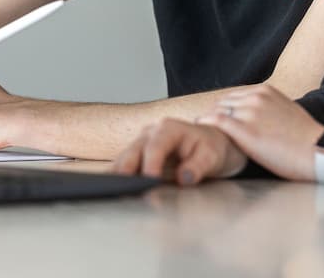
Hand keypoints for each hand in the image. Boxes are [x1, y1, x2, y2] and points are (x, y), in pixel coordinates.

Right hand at [111, 119, 247, 185]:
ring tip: (114, 194)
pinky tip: (112, 191)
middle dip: (126, 171)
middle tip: (122, 190)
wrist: (212, 144)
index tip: (149, 181)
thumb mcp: (212, 156)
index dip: (151, 164)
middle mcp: (151, 133)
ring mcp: (142, 143)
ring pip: (124, 159)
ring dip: (119, 177)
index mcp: (169, 128)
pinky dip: (118, 178)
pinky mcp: (138, 156)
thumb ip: (197, 166)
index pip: (155, 146)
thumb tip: (183, 178)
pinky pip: (124, 167)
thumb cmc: (212, 149)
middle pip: (133, 152)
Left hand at [199, 85, 323, 182]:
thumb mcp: (286, 110)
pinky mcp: (245, 130)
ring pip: (217, 111)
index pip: (234, 96)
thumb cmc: (306, 139)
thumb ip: (268, 109)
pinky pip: (217, 122)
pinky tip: (204, 134)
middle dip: (214, 115)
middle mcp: (255, 97)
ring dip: (209, 121)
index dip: (224, 109)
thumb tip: (259, 118)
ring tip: (203, 134)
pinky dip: (207, 125)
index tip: (217, 120)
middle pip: (223, 102)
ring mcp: (249, 112)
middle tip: (207, 128)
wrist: (318, 151)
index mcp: (265, 91)